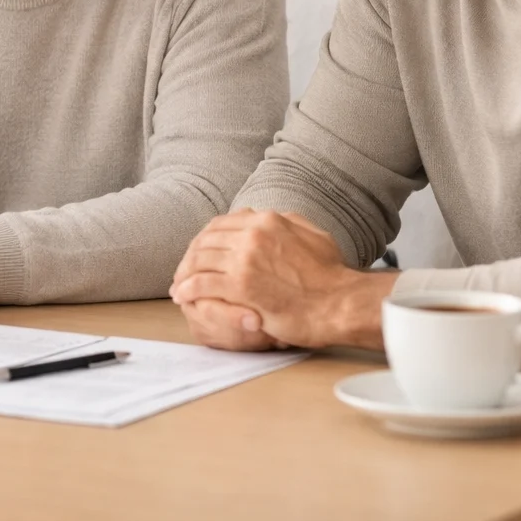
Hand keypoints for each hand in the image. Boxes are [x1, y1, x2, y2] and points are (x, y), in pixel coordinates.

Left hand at [171, 210, 394, 349]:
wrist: (341, 303)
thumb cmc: (332, 277)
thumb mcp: (314, 237)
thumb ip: (289, 224)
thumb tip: (275, 217)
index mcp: (268, 220)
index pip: (224, 223)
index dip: (206, 238)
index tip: (200, 250)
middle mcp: (253, 234)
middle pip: (207, 240)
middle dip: (191, 256)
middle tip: (183, 270)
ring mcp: (245, 259)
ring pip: (201, 260)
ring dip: (186, 273)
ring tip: (179, 285)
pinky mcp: (241, 285)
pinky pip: (203, 283)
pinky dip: (189, 288)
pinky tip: (184, 295)